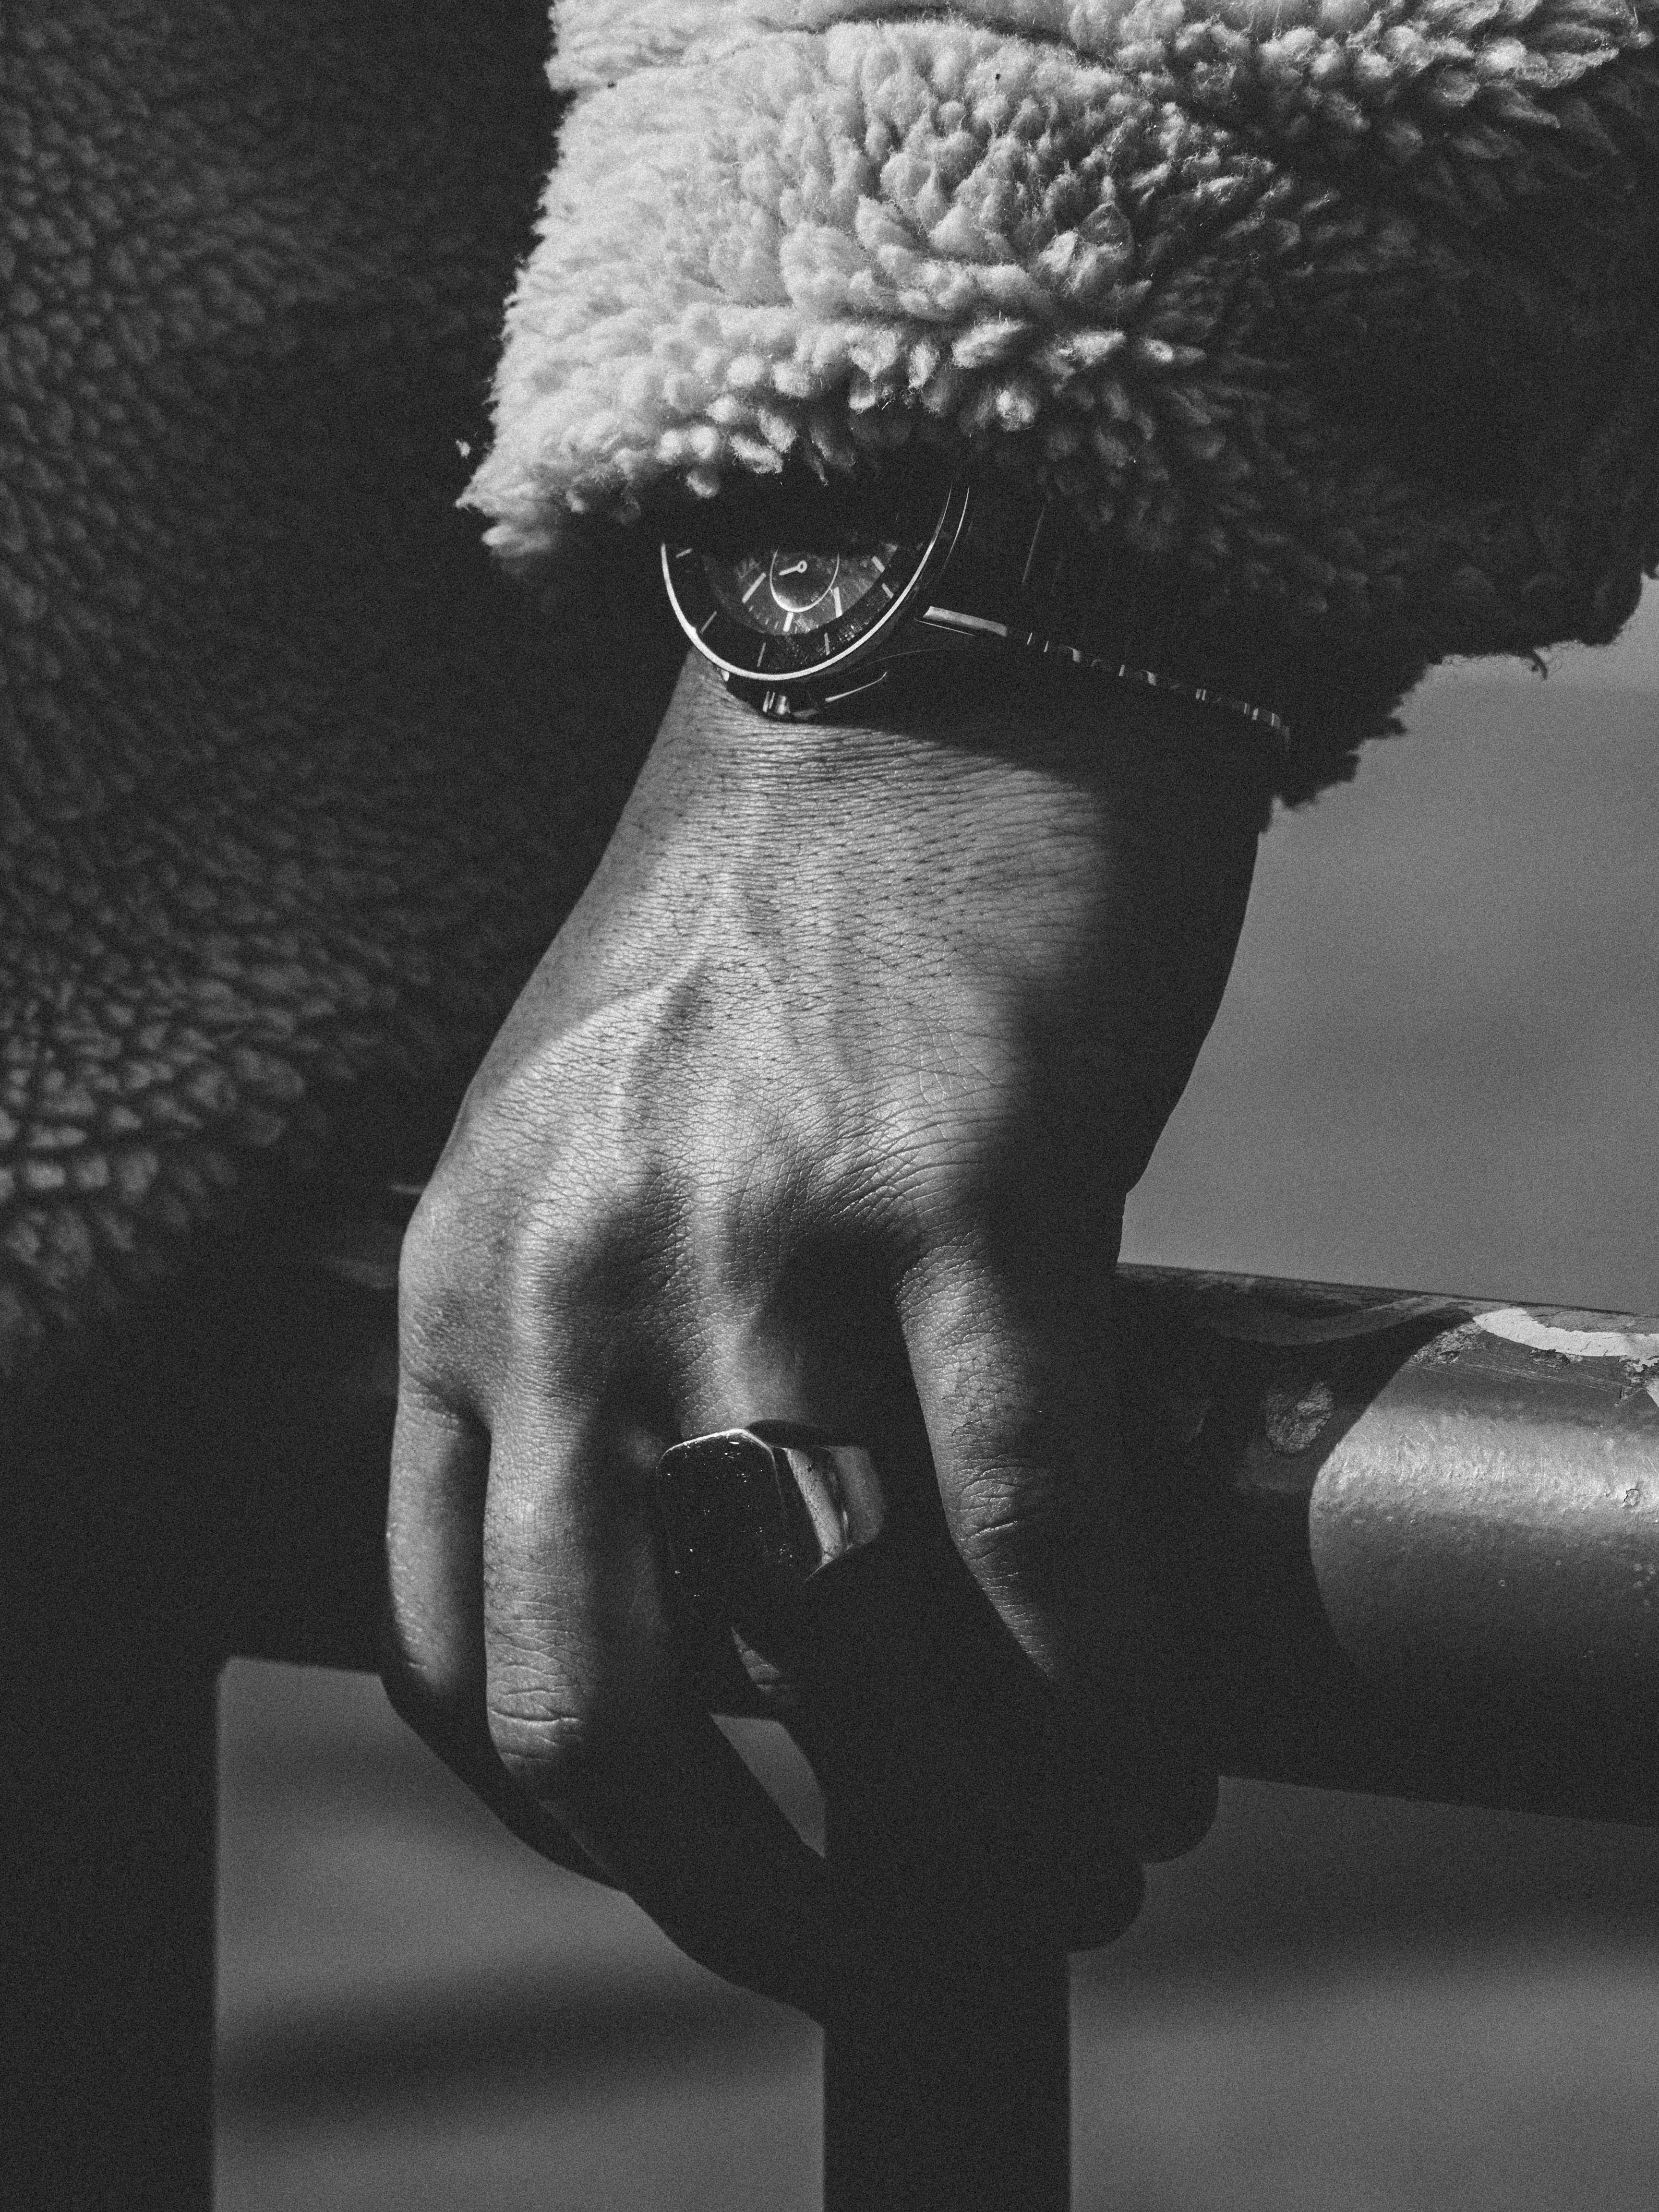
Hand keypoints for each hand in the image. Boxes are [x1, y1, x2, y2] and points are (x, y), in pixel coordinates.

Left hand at [383, 653, 1261, 2017]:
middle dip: (753, 1897)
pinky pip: (1018, 1518)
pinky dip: (1088, 1684)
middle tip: (889, 1950)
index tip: (710, 1864)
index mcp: (466, 1280)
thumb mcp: (586, 1141)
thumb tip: (713, 1573)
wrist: (912, 676)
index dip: (582, 1816)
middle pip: (621, 1708)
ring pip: (846, 1644)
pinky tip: (1144, 1755)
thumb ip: (589, 1343)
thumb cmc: (774, 928)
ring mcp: (768, 1232)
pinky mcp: (968, 1182)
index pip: (457, 1649)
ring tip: (1075, 1869)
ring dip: (973, 1817)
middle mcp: (584, 1279)